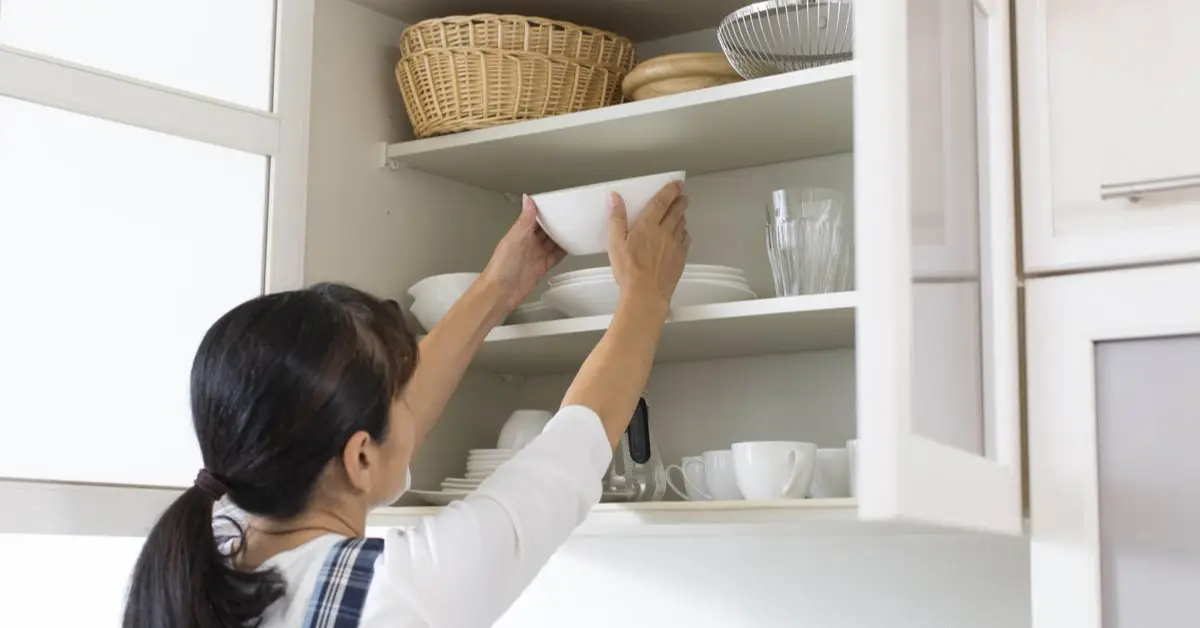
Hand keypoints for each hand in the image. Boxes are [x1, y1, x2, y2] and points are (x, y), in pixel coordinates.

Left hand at [481, 195, 567, 311]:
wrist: (500, 293)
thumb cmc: (501, 268)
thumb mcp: (515, 239)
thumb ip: (524, 220)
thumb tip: (527, 200)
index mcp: (519, 234)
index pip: (534, 218)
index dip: (545, 211)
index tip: (557, 203)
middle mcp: (527, 244)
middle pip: (545, 230)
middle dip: (556, 222)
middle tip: (570, 214)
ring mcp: (535, 256)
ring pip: (552, 242)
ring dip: (562, 236)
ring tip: (574, 227)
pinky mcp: (542, 267)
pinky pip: (556, 256)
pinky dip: (564, 251)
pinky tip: (571, 246)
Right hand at [607, 182, 689, 306]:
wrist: (646, 294)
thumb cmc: (630, 271)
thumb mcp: (615, 243)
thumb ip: (616, 218)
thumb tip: (615, 198)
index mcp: (648, 226)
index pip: (662, 201)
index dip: (670, 190)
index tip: (676, 184)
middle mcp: (665, 232)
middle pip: (676, 210)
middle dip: (680, 200)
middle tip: (682, 194)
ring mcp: (675, 245)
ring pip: (682, 224)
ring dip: (682, 215)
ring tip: (681, 210)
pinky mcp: (680, 258)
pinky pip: (685, 240)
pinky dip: (684, 232)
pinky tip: (682, 233)